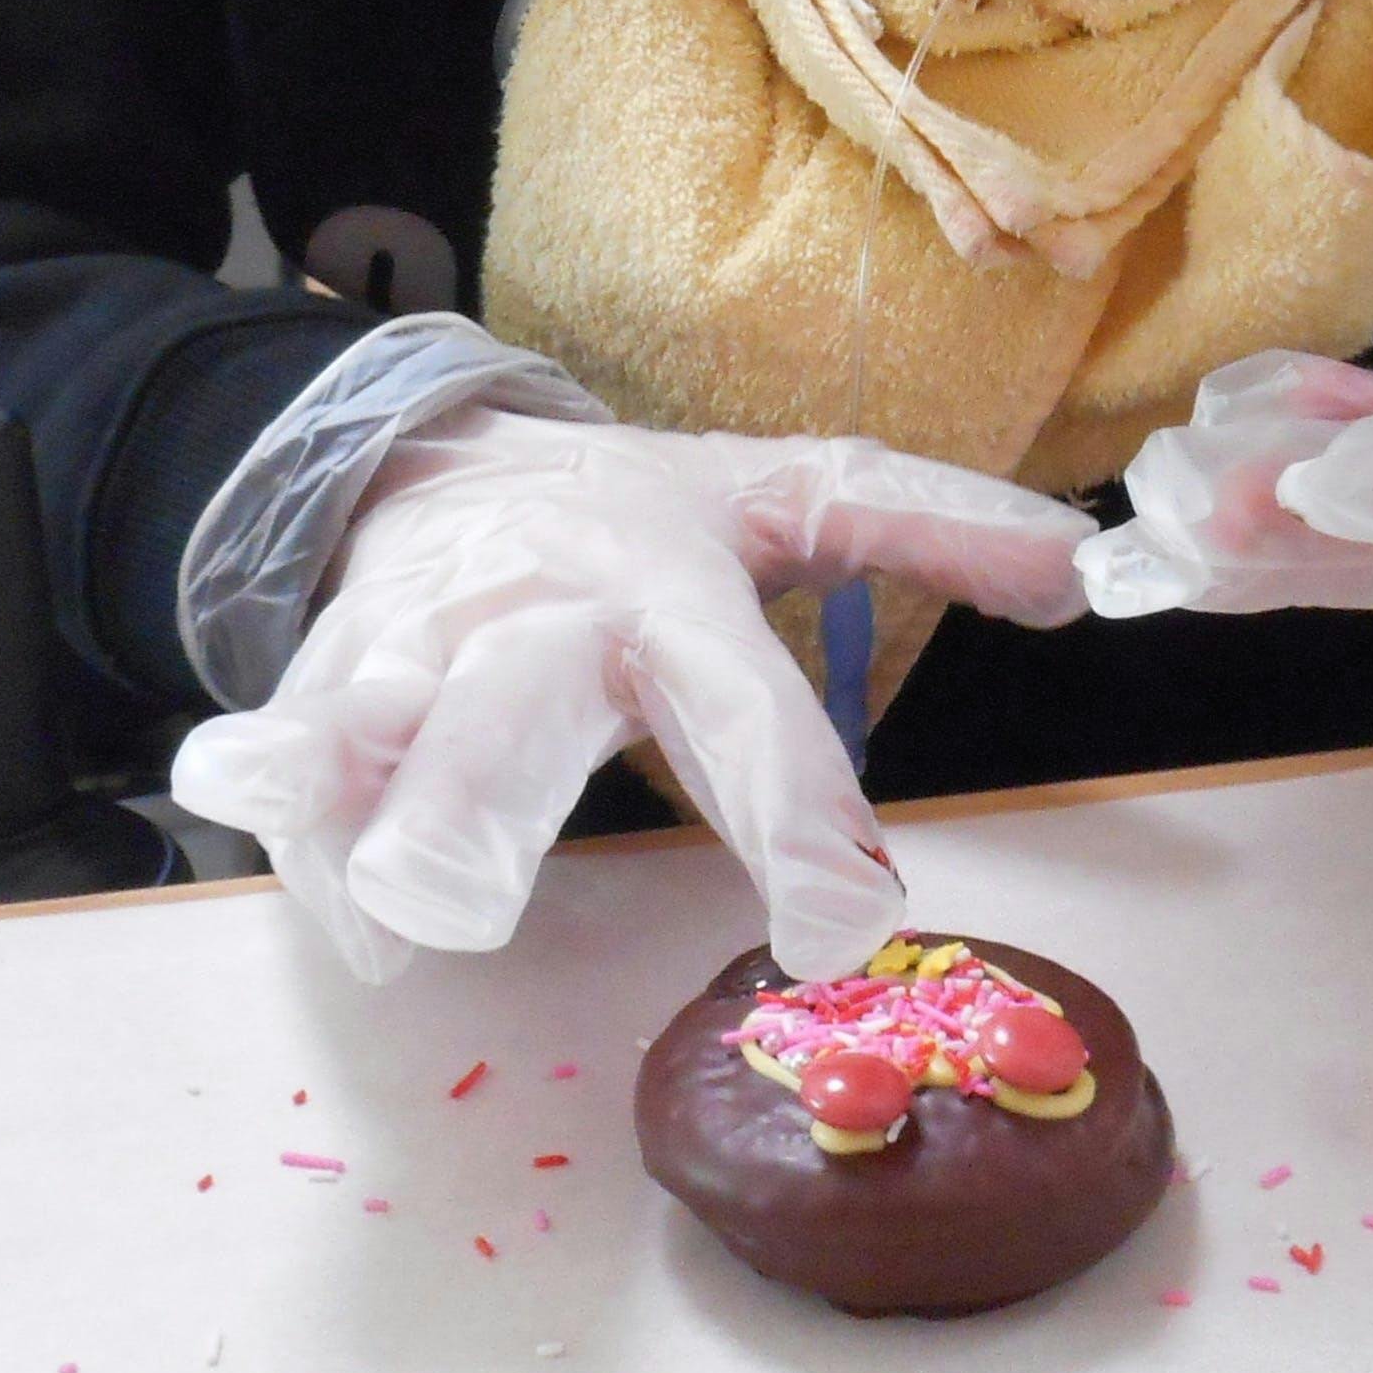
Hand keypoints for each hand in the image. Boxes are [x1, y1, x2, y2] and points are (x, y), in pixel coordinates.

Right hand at [163, 412, 1092, 983]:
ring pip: (375, 739)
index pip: (739, 710)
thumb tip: (1087, 571)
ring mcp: (412, 655)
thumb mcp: (778, 497)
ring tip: (379, 897)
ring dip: (370, 812)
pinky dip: (289, 818)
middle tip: (482, 895)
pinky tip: (285, 857)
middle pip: (512, 722)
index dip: (792, 811)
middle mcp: (533, 624)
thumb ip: (925, 529)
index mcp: (662, 590)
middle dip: (490, 803)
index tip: (841, 917)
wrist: (425, 456)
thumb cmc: (627, 515)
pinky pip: (291, 769)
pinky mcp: (315, 689)